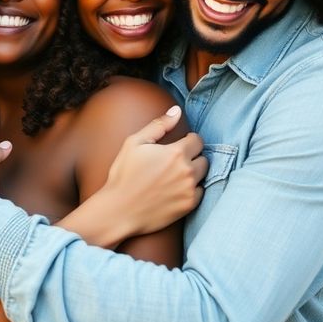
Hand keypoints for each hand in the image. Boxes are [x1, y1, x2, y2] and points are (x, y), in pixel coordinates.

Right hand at [96, 105, 206, 236]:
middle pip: (204, 158)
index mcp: (176, 153)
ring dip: (194, 173)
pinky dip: (192, 190)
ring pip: (204, 175)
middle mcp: (188, 171)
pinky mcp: (189, 206)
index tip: (178, 146)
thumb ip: (159, 125)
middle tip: (175, 163)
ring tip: (175, 176)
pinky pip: (200, 192)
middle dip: (193, 157)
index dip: (188, 141)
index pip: (198, 140)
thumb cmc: (124, 175)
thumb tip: (177, 111)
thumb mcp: (134, 143)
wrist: (118, 211)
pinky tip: (175, 190)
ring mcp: (190, 189)